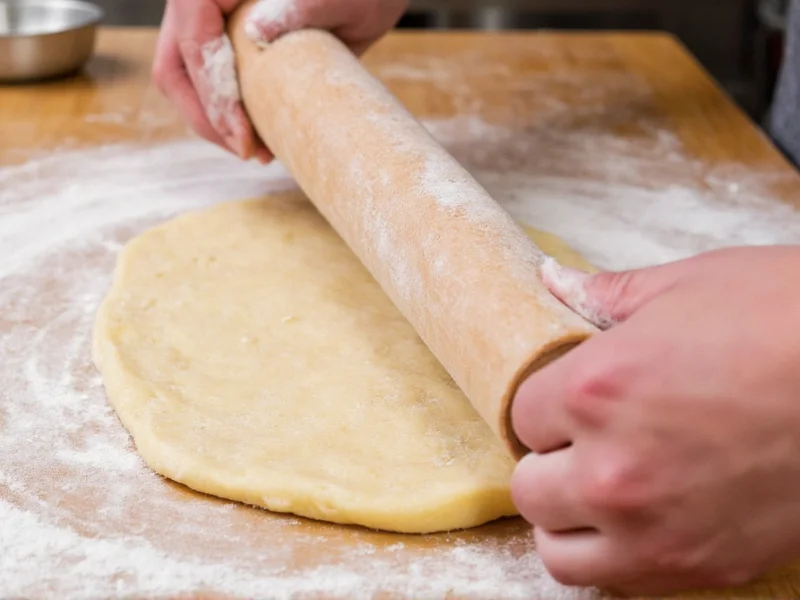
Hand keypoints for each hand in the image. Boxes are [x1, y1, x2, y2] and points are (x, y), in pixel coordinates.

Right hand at [153, 0, 269, 161]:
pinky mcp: (225, 45)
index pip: (195, 48)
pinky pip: (208, 83)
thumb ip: (296, 6)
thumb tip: (257, 34)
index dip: (215, 99)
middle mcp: (200, 4)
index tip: (243, 136)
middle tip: (248, 151)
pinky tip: (255, 134)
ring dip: (214, 122)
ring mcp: (209, 25)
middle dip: (207, 118)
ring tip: (257, 151)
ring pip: (185, 81)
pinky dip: (227, 112)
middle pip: (175, 69)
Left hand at [511, 246, 799, 595]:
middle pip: (531, 489)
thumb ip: (605, 293)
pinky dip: (616, 556)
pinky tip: (642, 519)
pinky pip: (621, 583)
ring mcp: (658, 530)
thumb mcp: (691, 284)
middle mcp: (613, 470)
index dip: (547, 405)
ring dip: (569, 520)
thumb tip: (552, 281)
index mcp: (596, 389)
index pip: (521, 415)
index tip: (570, 402)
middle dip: (550, 462)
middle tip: (582, 442)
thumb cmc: (790, 318)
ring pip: (559, 552)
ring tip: (598, 490)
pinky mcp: (705, 568)